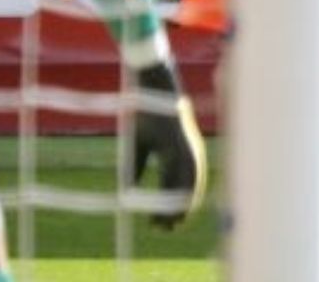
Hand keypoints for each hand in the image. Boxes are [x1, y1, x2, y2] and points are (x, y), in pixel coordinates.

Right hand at [132, 62, 207, 229]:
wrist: (152, 87)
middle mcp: (187, 152)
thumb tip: (130, 191)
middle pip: (185, 189)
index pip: (176, 186)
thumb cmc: (144, 113)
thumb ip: (136, 167)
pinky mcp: (185, 142)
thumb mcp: (138, 145)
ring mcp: (188, 147)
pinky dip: (181, 189)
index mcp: (176, 153)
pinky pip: (186, 170)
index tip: (160, 224)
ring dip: (180, 206)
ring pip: (188, 184)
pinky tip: (177, 204)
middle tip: (167, 231)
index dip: (169, 206)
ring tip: (172, 224)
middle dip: (177, 211)